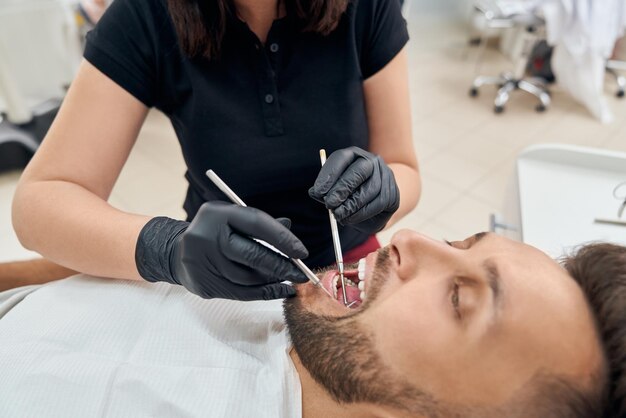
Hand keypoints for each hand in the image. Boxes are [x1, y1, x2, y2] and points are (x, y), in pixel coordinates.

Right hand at [136, 202, 308, 300]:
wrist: (176, 252)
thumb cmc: (214, 233)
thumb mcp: (233, 220)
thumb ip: (260, 224)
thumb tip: (289, 229)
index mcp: (218, 213)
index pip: (257, 223)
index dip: (282, 239)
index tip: (301, 252)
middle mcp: (207, 235)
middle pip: (252, 254)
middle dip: (281, 265)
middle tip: (301, 273)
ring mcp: (202, 261)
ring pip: (248, 276)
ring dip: (273, 280)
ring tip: (288, 279)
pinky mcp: (202, 283)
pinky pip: (241, 292)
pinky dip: (264, 293)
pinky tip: (280, 291)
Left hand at [309, 146, 398, 233]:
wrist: (375, 205)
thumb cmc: (349, 194)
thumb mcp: (334, 190)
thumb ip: (324, 191)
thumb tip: (314, 192)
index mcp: (354, 155)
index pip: (341, 158)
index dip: (329, 174)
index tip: (318, 192)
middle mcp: (372, 161)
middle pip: (359, 171)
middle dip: (342, 189)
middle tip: (329, 204)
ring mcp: (385, 176)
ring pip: (370, 190)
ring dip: (351, 205)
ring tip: (338, 215)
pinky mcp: (393, 193)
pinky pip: (378, 204)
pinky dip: (362, 213)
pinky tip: (350, 219)